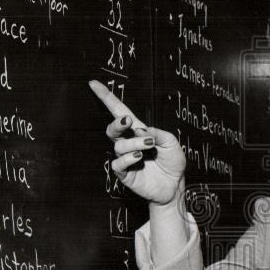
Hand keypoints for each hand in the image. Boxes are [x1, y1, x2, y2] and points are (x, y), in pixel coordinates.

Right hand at [89, 80, 186, 205]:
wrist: (175, 185)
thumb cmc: (172, 162)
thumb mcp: (171, 142)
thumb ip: (157, 132)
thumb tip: (140, 130)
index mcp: (138, 131)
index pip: (119, 112)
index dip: (107, 98)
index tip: (94, 84)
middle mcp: (128, 144)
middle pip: (112, 128)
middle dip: (117, 123)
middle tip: (129, 121)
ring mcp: (126, 159)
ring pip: (119, 146)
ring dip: (134, 143)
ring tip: (149, 145)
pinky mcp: (125, 174)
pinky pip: (119, 164)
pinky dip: (129, 158)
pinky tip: (140, 158)